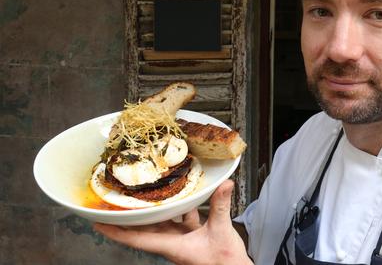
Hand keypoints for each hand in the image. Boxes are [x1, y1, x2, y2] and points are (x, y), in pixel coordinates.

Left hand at [94, 180, 251, 264]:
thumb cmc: (224, 262)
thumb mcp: (221, 231)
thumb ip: (220, 206)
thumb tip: (224, 184)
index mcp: (171, 246)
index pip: (135, 239)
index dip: (115, 231)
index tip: (97, 222)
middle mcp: (171, 243)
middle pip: (143, 229)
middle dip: (128, 216)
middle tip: (115, 200)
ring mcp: (181, 241)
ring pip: (160, 223)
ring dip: (153, 210)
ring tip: (144, 193)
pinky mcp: (193, 238)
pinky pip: (180, 220)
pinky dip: (180, 209)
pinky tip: (185, 196)